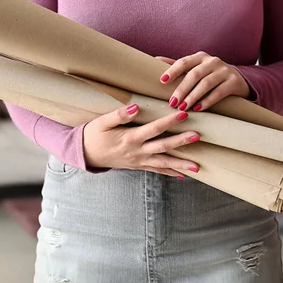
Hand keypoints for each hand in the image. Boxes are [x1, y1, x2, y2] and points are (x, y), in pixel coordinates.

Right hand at [83, 104, 200, 177]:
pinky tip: (183, 175)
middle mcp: (137, 152)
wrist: (85, 154)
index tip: (183, 114)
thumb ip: (119, 114)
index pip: (154, 129)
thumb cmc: (94, 135)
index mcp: (130, 138)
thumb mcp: (102, 122)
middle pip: (163, 147)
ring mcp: (138, 161)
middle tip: (197, 136)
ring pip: (162, 163)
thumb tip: (136, 107)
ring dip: (180, 164)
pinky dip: (169, 172)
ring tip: (197, 166)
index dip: (169, 121)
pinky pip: (156, 170)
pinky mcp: (137, 166)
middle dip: (181, 142)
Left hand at [157, 51, 249, 111]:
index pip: (184, 62)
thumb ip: (177, 65)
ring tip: (183, 108)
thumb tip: (154, 60)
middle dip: (182, 89)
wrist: (238, 80)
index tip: (162, 81)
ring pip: (206, 84)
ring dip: (193, 97)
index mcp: (200, 57)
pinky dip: (207, 101)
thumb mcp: (195, 68)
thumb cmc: (209, 75)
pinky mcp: (233, 82)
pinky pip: (219, 92)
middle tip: (172, 103)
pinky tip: (198, 109)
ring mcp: (224, 71)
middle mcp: (212, 61)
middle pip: (194, 74)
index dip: (172, 71)